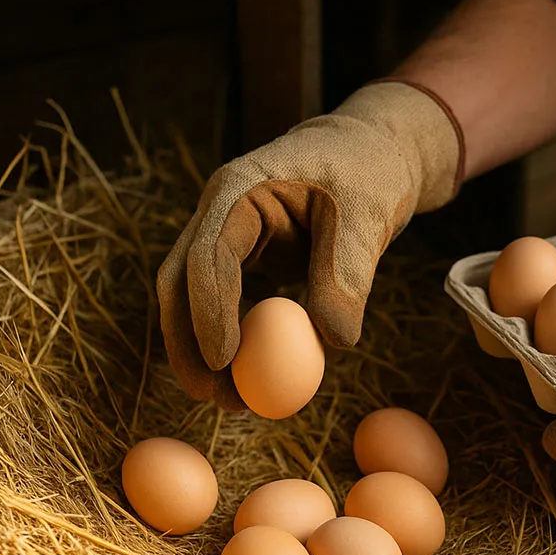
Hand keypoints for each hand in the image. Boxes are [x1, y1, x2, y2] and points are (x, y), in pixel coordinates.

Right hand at [157, 81, 462, 408]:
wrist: (375, 152)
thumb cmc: (370, 172)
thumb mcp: (368, 216)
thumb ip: (348, 274)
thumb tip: (334, 343)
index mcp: (240, 189)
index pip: (208, 254)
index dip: (209, 310)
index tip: (222, 361)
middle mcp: (221, 213)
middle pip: (180, 282)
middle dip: (187, 343)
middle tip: (212, 398)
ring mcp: (228, 237)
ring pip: (193, 299)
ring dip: (203, 351)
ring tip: (233, 402)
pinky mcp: (245, 260)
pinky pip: (225, 305)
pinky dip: (232, 342)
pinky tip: (250, 381)